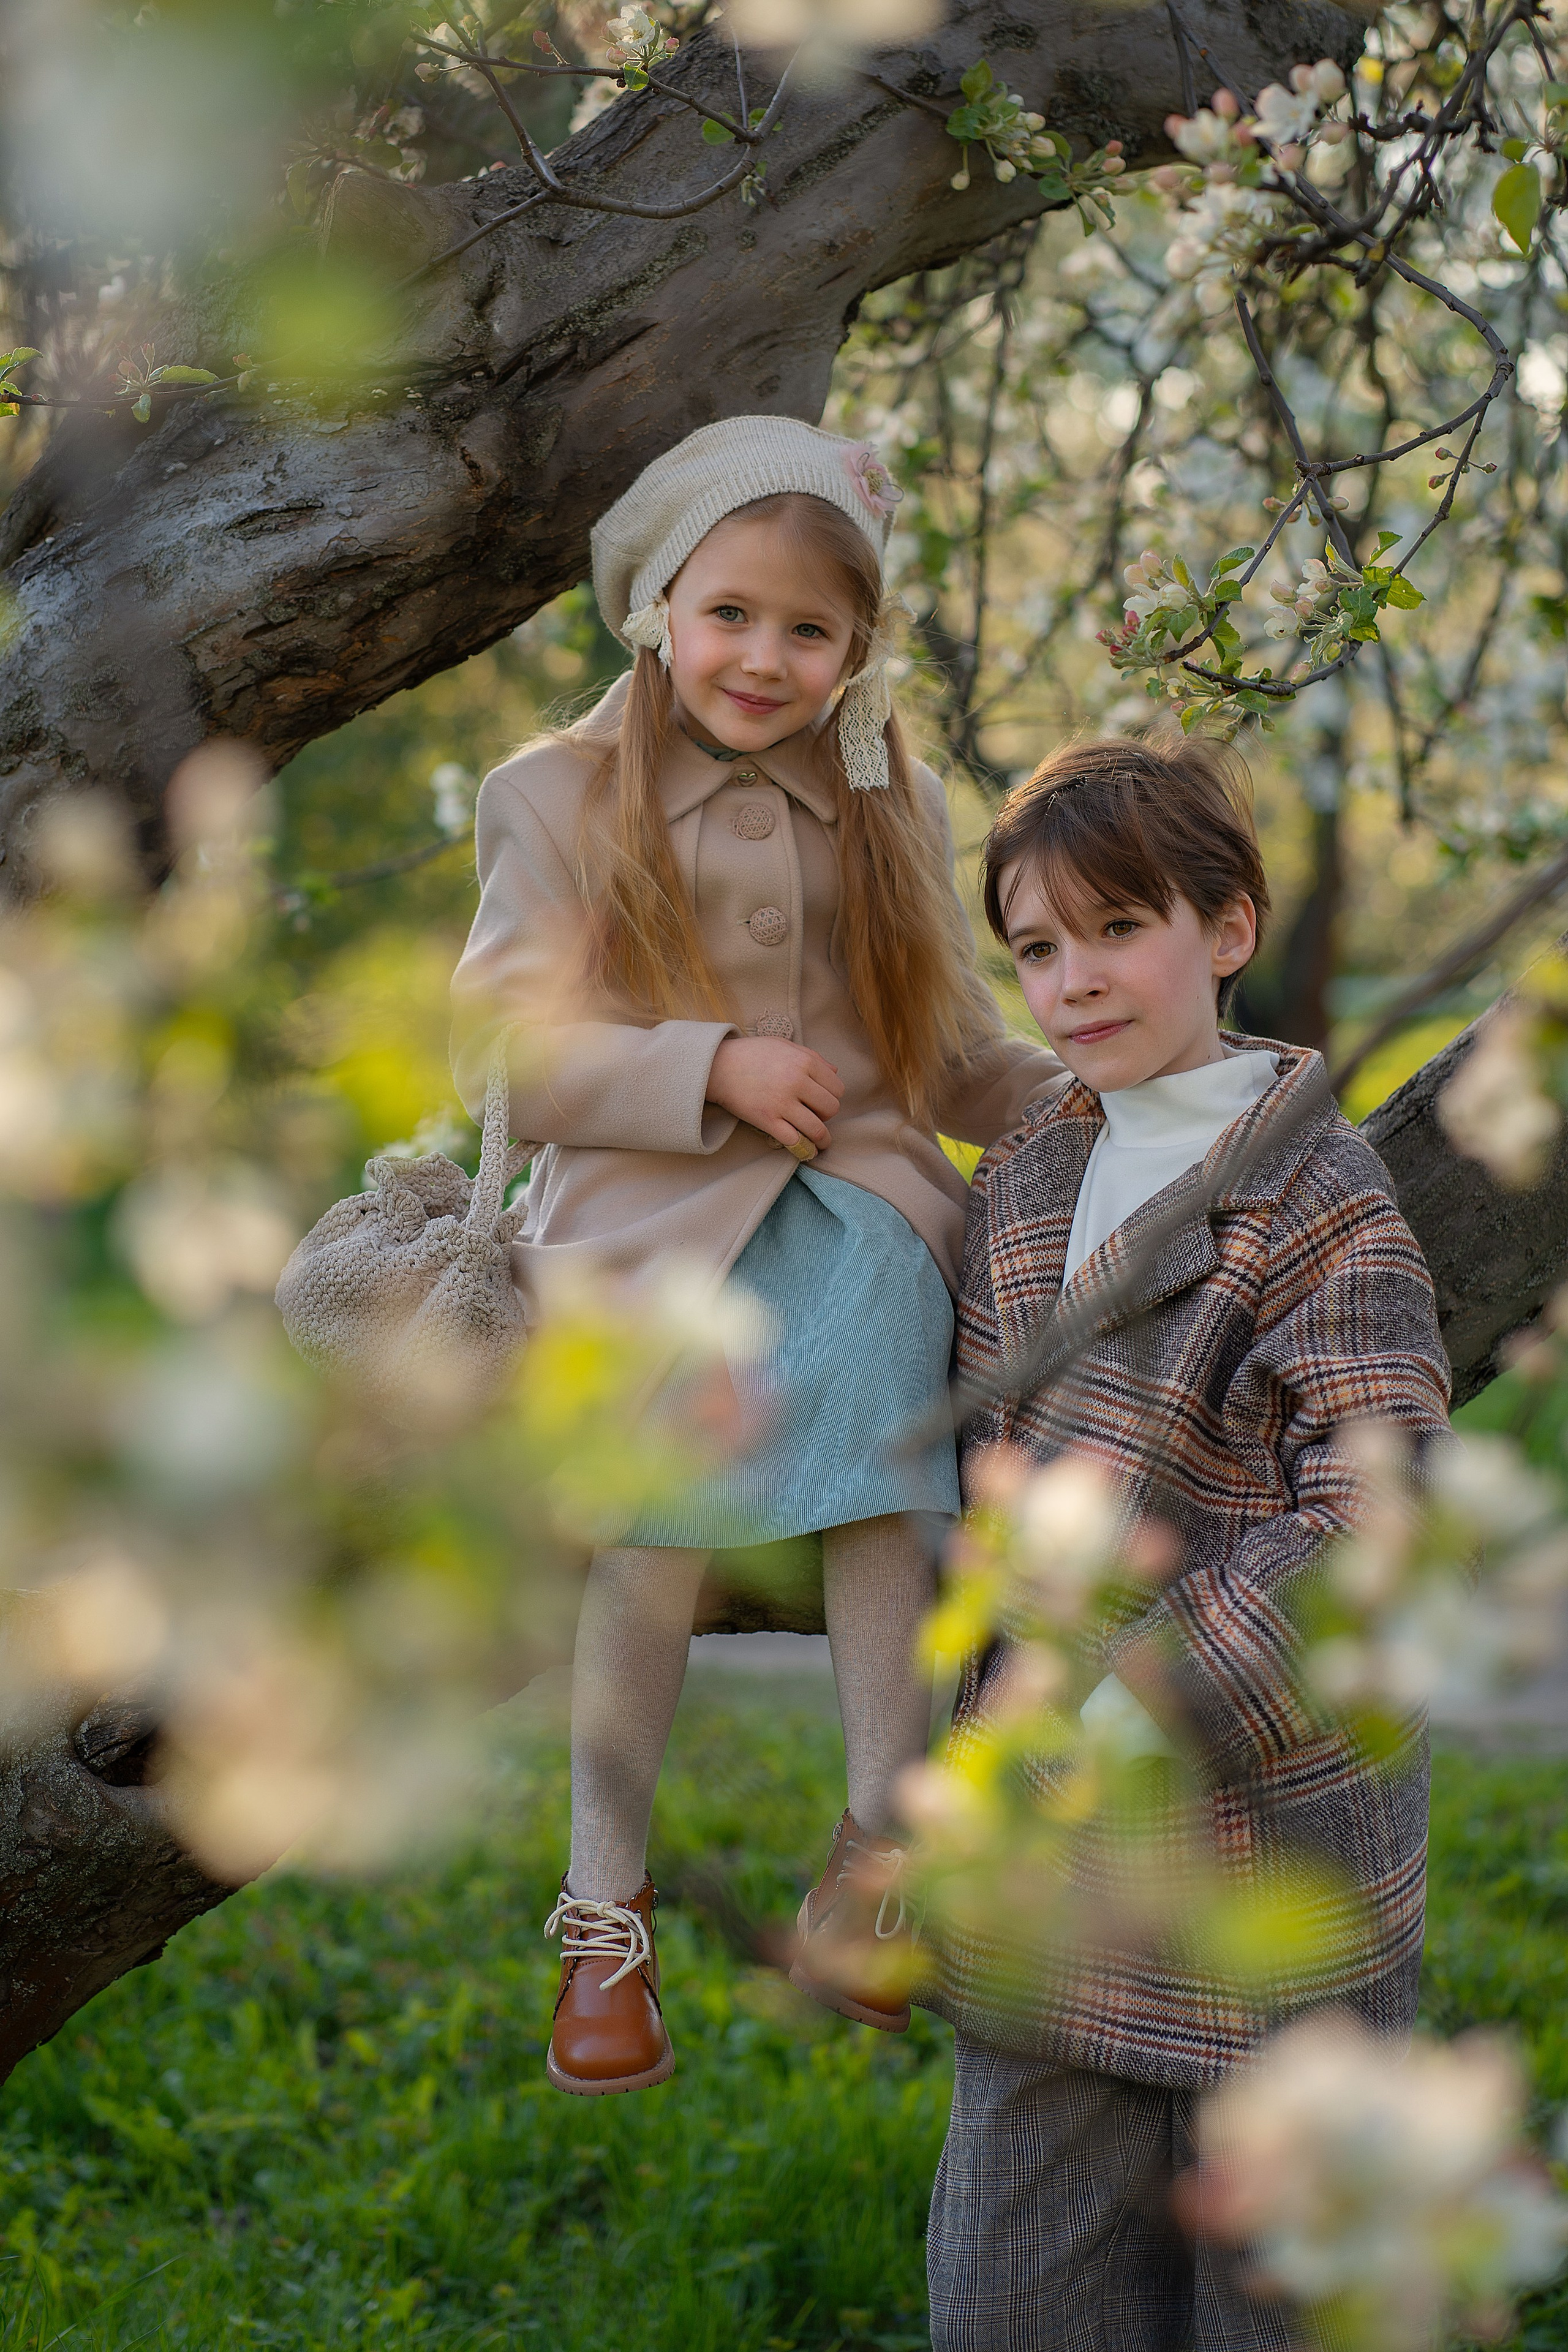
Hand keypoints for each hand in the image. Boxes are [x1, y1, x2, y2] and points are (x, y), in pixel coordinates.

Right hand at [706, 1036, 843, 1156]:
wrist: (718, 1065)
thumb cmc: (751, 1054)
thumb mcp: (785, 1045)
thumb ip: (812, 1057)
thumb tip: (834, 1072)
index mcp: (805, 1062)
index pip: (837, 1088)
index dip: (832, 1096)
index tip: (823, 1100)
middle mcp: (797, 1081)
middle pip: (831, 1108)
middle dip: (827, 1115)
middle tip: (817, 1116)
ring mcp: (782, 1102)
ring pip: (817, 1128)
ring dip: (823, 1138)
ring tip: (822, 1142)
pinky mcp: (767, 1120)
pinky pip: (795, 1140)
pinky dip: (804, 1149)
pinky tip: (807, 1150)